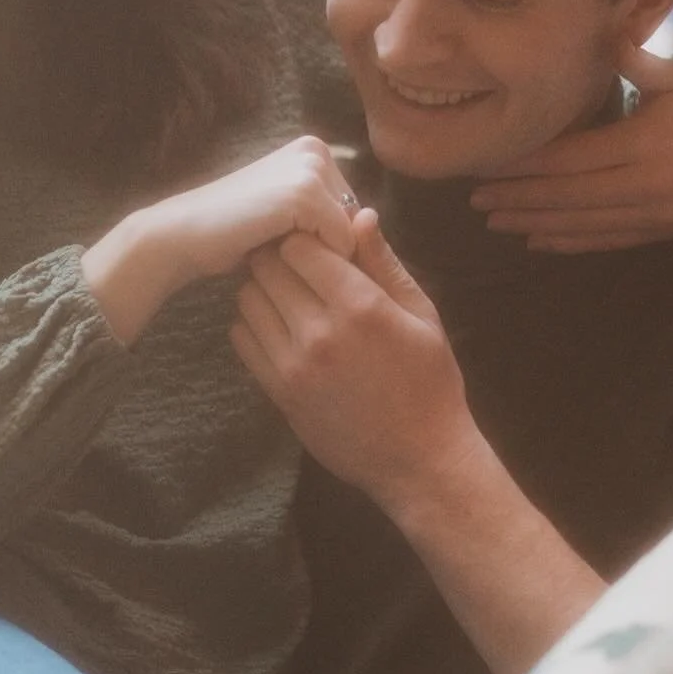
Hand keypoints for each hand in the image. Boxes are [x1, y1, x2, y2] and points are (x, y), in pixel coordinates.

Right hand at [157, 135, 358, 282]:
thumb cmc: (233, 234)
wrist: (183, 234)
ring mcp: (310, 168)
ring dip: (323, 256)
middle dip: (330, 247)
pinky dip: (317, 262)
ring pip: (351, 234)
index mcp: (313, 150)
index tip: (294, 248)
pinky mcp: (304, 193)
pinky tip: (276, 253)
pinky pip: (341, 243)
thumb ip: (327, 219)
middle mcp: (316, 150)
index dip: (331, 241)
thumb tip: (372, 225)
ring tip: (278, 250)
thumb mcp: (289, 219)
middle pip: (357, 221)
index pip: (353, 210)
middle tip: (281, 249)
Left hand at [230, 209, 477, 518]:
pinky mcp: (278, 391)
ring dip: (262, 289)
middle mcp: (320, 331)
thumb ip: (384, 263)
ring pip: (248, 299)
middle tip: (294, 264)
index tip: (314, 243)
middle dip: (278, 257)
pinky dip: (252, 323)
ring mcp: (293, 364)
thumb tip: (359, 214)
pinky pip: (242, 339)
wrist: (419, 460)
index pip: (300, 246)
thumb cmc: (430, 381)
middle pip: (267, 267)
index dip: (303, 237)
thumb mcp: (421, 314)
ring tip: (286, 295)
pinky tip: (278, 326)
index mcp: (360, 305)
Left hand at [469, 43, 672, 251]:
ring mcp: (651, 214)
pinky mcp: (657, 231)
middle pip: (566, 196)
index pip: (570, 158)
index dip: (526, 164)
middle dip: (517, 198)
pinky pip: (604, 241)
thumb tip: (606, 35)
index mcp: (642, 144)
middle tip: (475, 198)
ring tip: (493, 221)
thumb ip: (637, 61)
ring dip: (533, 224)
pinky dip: (567, 243)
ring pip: (581, 224)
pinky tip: (535, 241)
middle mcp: (644, 185)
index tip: (488, 164)